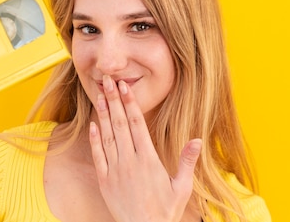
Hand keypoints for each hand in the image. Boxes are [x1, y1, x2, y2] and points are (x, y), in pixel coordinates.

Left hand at [89, 75, 201, 221]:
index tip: (125, 87)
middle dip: (114, 100)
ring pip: (107, 136)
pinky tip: (92, 124)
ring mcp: (115, 170)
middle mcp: (130, 161)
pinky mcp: (105, 181)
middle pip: (120, 124)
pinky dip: (94, 139)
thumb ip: (187, 161)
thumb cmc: (165, 211)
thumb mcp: (182, 187)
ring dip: (103, 114)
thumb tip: (197, 140)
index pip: (138, 124)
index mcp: (148, 159)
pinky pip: (98, 156)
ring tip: (99, 95)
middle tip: (107, 80)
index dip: (130, 103)